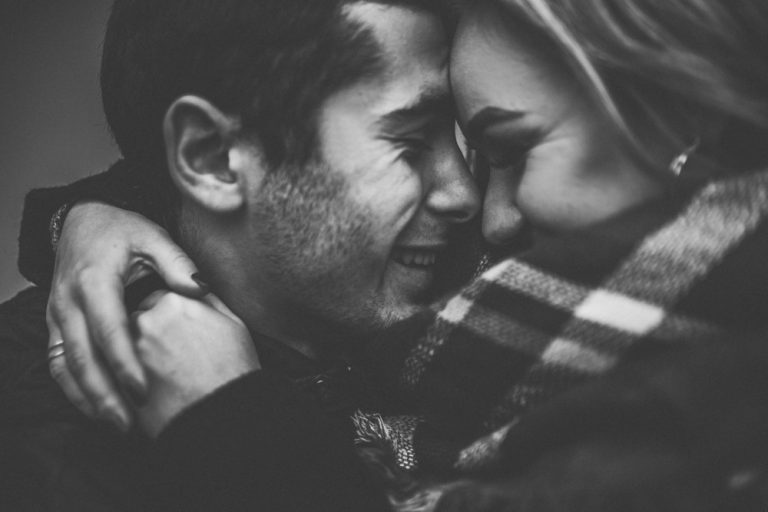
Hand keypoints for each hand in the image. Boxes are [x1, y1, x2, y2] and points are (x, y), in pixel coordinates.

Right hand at [47, 201, 207, 430]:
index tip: (143, 390)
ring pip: (66, 366)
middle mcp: (69, 301)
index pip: (109, 330)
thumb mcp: (153, 236)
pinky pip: (58, 362)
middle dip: (104, 395)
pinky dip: (73, 389)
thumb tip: (199, 290)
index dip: (125, 363)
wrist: (82, 220)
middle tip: (128, 424)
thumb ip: (177, 263)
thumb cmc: (122, 230)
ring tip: (115, 425)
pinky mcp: (55, 324)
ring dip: (87, 399)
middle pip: (83, 358)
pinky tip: (94, 408)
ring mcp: (58, 315)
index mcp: (95, 280)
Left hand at [131, 291, 259, 437]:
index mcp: (174, 303)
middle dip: (148, 335)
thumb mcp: (233, 325)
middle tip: (170, 355)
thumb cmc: (233, 371)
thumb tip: (196, 288)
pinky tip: (152, 391)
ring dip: (135, 357)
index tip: (177, 331)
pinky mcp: (119, 382)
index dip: (168, 318)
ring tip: (163, 376)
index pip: (158, 299)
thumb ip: (208, 301)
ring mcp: (129, 352)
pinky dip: (126, 381)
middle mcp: (146, 322)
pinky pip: (116, 376)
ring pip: (122, 348)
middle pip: (136, 320)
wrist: (223, 416)